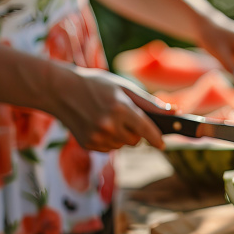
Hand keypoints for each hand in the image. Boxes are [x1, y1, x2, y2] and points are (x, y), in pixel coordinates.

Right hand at [48, 65, 166, 151]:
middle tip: (125, 117)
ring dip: (121, 136)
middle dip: (136, 132)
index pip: (146, 129)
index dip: (156, 138)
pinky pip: (109, 148)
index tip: (162, 144)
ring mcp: (97, 136)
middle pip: (136, 141)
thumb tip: (173, 112)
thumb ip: (149, 103)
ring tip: (108, 118)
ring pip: (122, 145)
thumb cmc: (96, 85)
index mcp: (120, 107)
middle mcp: (109, 125)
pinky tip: (98, 124)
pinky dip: (109, 140)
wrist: (60, 90)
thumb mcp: (123, 88)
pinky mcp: (88, 144)